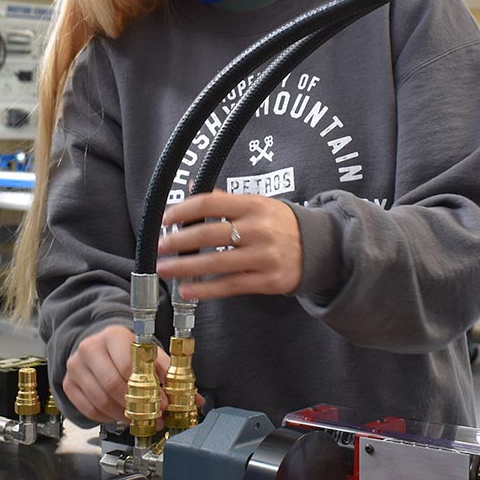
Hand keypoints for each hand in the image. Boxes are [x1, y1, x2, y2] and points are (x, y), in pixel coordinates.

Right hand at [64, 325, 169, 423]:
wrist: (98, 346)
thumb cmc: (126, 351)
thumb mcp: (148, 353)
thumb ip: (167, 373)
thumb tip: (192, 398)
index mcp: (113, 335)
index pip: (129, 365)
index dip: (148, 389)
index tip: (162, 403)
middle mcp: (90, 348)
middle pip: (113, 385)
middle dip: (136, 406)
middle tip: (152, 417)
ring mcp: (75, 366)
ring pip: (101, 401)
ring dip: (123, 415)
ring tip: (138, 419)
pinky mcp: (68, 383)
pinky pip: (89, 410)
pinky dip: (108, 418)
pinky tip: (119, 416)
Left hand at [157, 191, 302, 299]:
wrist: (320, 248)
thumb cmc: (280, 224)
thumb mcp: (257, 204)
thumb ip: (224, 200)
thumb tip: (189, 189)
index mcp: (253, 206)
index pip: (210, 203)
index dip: (183, 210)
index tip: (164, 218)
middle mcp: (258, 229)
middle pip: (209, 234)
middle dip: (178, 241)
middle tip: (159, 246)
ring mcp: (263, 257)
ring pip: (216, 263)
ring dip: (185, 267)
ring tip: (165, 269)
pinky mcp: (267, 281)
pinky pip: (230, 286)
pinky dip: (205, 289)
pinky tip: (187, 290)